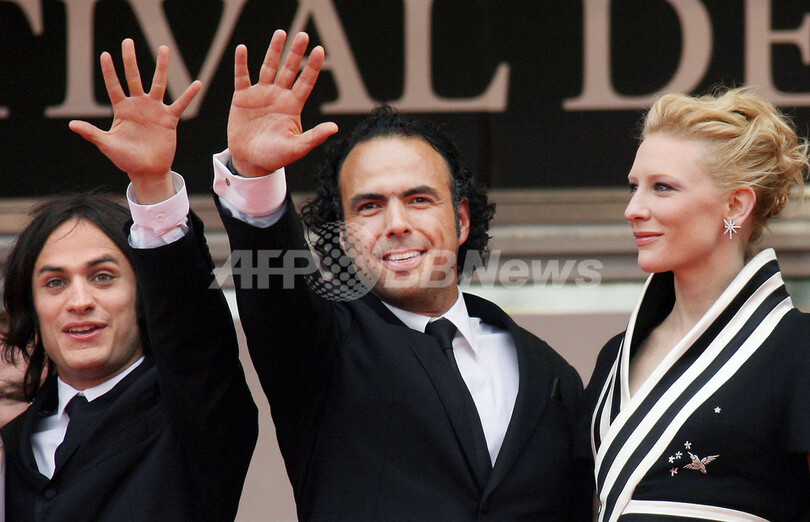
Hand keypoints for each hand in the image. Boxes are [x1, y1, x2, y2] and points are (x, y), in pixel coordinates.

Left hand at [69, 39, 200, 203]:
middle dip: (130, 59)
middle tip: (127, 41)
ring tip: (164, 48)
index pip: (114, 86)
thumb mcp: (107, 145)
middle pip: (134, 77)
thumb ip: (92, 133)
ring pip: (158, 83)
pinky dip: (189, 95)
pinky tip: (197, 83)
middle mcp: (138, 106)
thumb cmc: (126, 160)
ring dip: (161, 66)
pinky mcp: (169, 119)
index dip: (109, 71)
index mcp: (122, 110)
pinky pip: (181, 104)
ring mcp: (155, 110)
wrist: (147, 171)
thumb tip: (72, 124)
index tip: (105, 54)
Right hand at [227, 30, 337, 176]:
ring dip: (274, 51)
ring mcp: (261, 94)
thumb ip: (315, 136)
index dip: (313, 66)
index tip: (320, 50)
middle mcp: (279, 96)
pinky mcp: (243, 98)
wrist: (250, 162)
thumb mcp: (297, 148)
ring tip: (281, 33)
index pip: (306, 82)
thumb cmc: (276, 157)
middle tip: (303, 35)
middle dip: (296, 53)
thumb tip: (335, 128)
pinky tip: (243, 49)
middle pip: (289, 70)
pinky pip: (242, 77)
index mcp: (293, 106)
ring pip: (269, 68)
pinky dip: (241, 63)